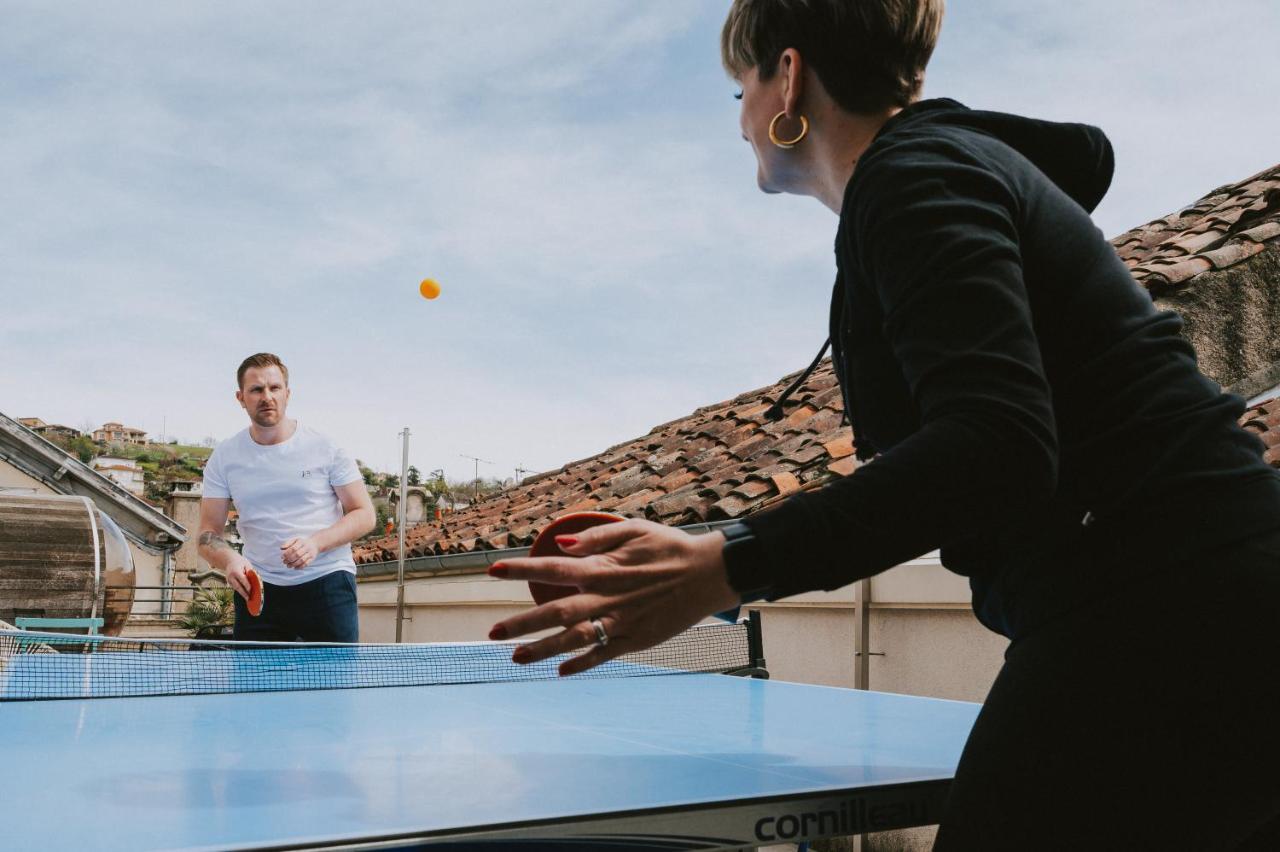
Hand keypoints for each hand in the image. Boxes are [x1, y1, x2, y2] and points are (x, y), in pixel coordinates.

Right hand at [223, 555, 254, 598]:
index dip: (247, 586)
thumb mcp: (247, 564)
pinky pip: (236, 587)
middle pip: (238, 587)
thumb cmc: (241, 562)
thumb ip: (251, 572)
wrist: (229, 560)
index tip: (251, 591)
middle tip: (249, 599)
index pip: (242, 580)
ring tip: (249, 600)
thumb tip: (257, 581)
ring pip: (236, 588)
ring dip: (243, 594)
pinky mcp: (229, 582)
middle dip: (244, 594)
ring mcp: (229, 580)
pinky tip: (246, 595)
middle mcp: (231, 577)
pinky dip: (241, 591)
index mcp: (236, 571)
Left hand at [280, 536, 319, 568]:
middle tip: (284, 562)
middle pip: (297, 554)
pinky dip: (300, 567)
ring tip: (288, 566)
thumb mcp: (295, 539)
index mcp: (301, 541)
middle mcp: (307, 547)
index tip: (282, 557)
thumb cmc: (302, 542)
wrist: (315, 544)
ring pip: (302, 560)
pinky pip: (306, 564)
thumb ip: (288, 543)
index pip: (293, 548)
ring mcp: (310, 553)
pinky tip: (295, 567)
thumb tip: (281, 548)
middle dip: (289, 559)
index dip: (287, 553)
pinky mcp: (312, 558)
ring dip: (294, 564)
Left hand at [486, 519, 740, 675]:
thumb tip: (562, 545)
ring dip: (543, 650)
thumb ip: (596, 537)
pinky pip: (603, 654)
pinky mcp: (636, 639)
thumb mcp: (633, 529)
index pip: (553, 569)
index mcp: (603, 569)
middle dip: (522, 623)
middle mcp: (607, 598)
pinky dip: (581, 664)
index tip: (492, 571)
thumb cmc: (670, 547)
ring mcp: (621, 622)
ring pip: (574, 640)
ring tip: (516, 658)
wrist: (709, 574)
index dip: (521, 569)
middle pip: (556, 613)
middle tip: (492, 633)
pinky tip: (561, 672)